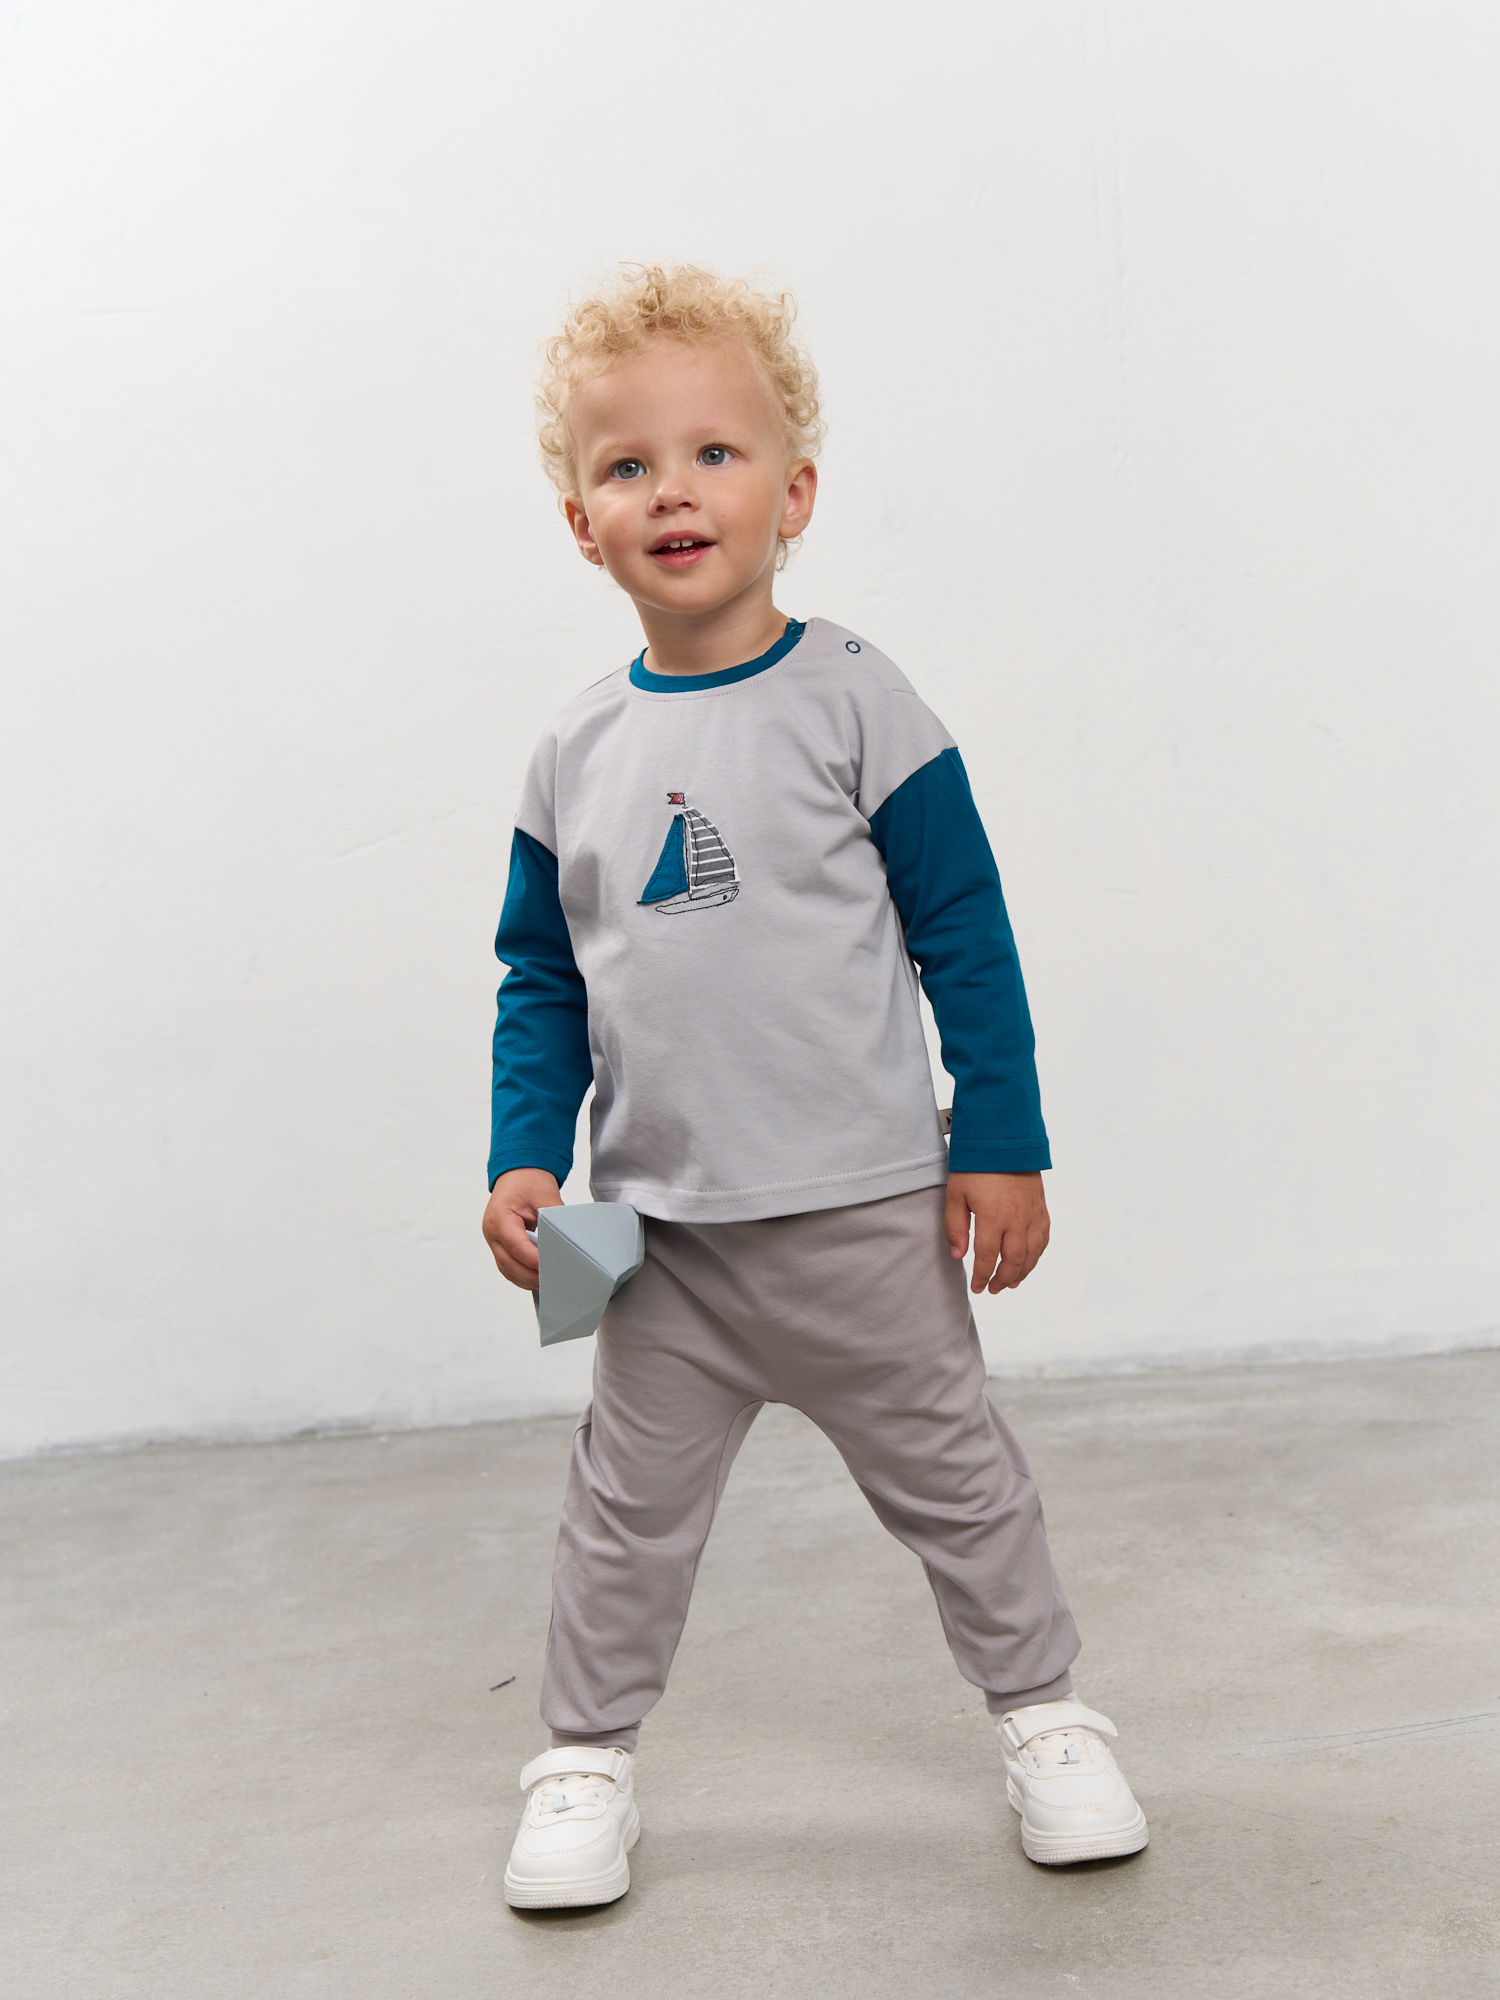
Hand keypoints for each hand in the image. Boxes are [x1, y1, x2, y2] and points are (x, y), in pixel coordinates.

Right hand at [482, 1168, 563, 1291]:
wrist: (518, 1174)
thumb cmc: (528, 1181)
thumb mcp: (545, 1194)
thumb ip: (555, 1218)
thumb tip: (569, 1238)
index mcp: (499, 1217)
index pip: (516, 1246)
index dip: (533, 1260)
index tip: (550, 1268)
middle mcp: (491, 1232)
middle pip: (509, 1264)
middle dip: (530, 1275)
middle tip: (552, 1280)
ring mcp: (493, 1240)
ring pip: (507, 1269)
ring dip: (525, 1279)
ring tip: (547, 1283)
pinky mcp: (499, 1245)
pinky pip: (508, 1266)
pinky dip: (521, 1274)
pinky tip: (537, 1277)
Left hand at [944, 1171, 1049, 1294]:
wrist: (1005, 1138)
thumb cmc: (976, 1164)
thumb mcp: (956, 1193)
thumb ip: (955, 1227)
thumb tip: (958, 1256)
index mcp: (993, 1217)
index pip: (987, 1257)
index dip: (982, 1276)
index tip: (977, 1288)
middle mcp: (1016, 1219)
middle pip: (1013, 1260)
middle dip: (1003, 1279)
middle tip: (993, 1290)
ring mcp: (1032, 1213)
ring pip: (1032, 1252)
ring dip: (1023, 1271)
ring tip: (1012, 1283)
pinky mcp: (1041, 1205)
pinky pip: (1044, 1236)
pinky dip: (1038, 1253)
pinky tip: (1030, 1259)